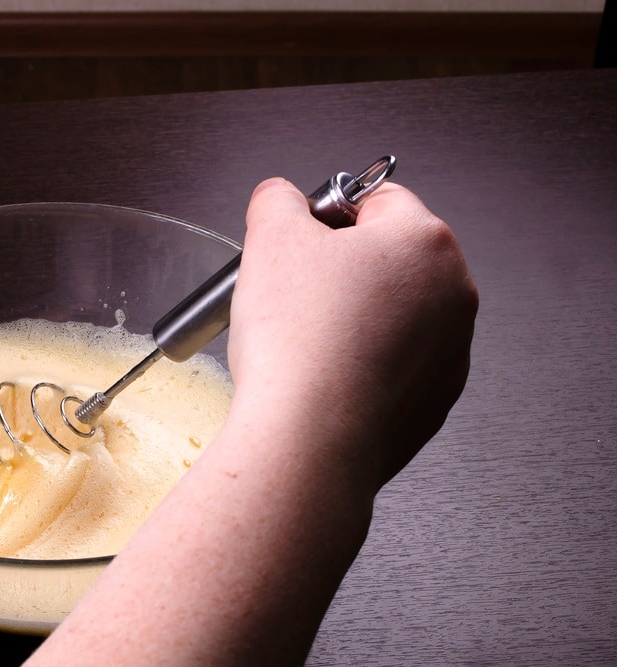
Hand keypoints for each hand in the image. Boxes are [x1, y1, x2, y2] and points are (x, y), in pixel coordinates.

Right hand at [228, 177, 477, 491]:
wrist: (309, 440)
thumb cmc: (299, 342)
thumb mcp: (269, 238)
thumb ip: (277, 200)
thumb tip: (281, 199)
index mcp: (425, 241)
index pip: (377, 199)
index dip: (326, 216)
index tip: (299, 243)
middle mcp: (453, 294)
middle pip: (388, 257)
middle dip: (340, 269)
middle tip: (294, 293)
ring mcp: (450, 352)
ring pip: (391, 314)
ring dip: (352, 317)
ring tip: (305, 341)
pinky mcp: (433, 402)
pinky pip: (393, 365)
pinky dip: (361, 364)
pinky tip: (324, 376)